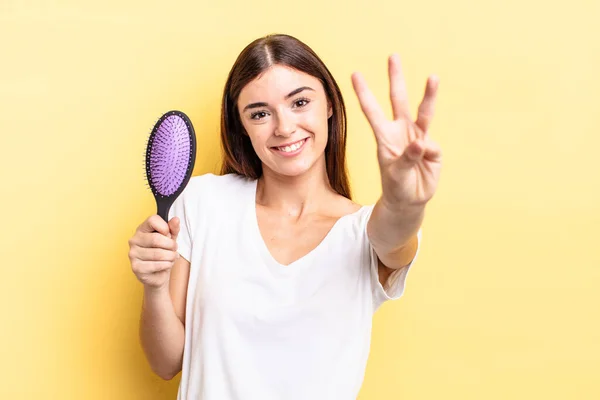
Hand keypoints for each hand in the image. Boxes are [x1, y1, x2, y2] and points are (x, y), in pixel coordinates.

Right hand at [128, 215, 180, 290]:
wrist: (158, 274)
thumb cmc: (163, 254)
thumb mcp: (170, 239)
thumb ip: (173, 229)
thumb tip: (176, 220)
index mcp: (142, 229)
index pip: (152, 220)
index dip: (165, 227)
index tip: (169, 234)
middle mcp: (134, 240)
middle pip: (156, 239)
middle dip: (171, 245)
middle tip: (174, 249)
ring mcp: (133, 254)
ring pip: (158, 253)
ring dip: (170, 256)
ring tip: (172, 257)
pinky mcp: (136, 267)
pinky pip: (156, 265)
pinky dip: (166, 265)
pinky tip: (167, 265)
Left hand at [351, 54, 441, 210]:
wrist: (409, 200)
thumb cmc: (396, 186)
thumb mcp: (395, 175)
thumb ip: (407, 158)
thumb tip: (421, 142)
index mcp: (384, 136)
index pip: (372, 110)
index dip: (364, 93)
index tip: (354, 74)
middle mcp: (401, 131)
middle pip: (398, 99)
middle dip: (396, 78)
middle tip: (393, 56)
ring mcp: (418, 137)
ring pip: (423, 111)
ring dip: (428, 94)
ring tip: (433, 77)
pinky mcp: (432, 148)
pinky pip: (432, 146)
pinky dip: (429, 154)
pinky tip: (424, 165)